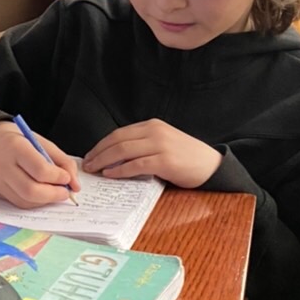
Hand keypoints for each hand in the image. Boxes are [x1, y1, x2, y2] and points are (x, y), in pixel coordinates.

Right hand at [0, 121, 80, 208]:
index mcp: (15, 147)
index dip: (58, 178)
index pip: (40, 170)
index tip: (67, 178)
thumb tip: (75, 185)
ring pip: (24, 201)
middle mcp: (2, 166)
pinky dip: (33, 201)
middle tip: (65, 192)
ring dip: (44, 201)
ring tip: (54, 193)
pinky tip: (40, 194)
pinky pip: (17, 202)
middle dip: (53, 195)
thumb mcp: (39, 141)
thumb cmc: (15, 139)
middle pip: (31, 190)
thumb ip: (61, 160)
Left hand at [82, 119, 220, 187]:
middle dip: (98, 152)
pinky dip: (120, 170)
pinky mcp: (165, 161)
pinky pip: (136, 164)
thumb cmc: (186, 157)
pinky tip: (110, 174)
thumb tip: (115, 157)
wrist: (212, 165)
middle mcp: (155, 131)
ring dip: (104, 160)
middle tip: (86, 164)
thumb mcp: (163, 143)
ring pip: (123, 150)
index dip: (101, 144)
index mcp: (152, 125)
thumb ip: (143, 145)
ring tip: (94, 170)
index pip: (119, 133)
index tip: (90, 155)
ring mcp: (160, 145)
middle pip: (117, 140)